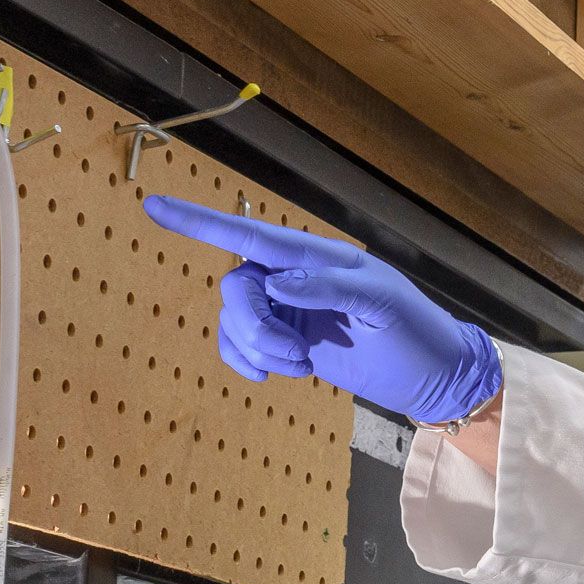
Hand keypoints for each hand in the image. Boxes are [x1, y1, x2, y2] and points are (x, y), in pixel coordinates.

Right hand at [142, 195, 501, 423]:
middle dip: (254, 326)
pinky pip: (238, 345)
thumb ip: (327, 288)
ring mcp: (287, 309)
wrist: (430, 375)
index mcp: (318, 256)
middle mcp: (295, 277)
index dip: (200, 223)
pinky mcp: (285, 340)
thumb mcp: (381, 305)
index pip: (251, 235)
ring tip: (301, 365)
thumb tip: (276, 282)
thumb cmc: (415, 331)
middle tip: (295, 355)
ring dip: (258, 349)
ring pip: (234, 319)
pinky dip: (249, 362)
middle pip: (236, 288)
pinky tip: (280, 375)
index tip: (153, 207)